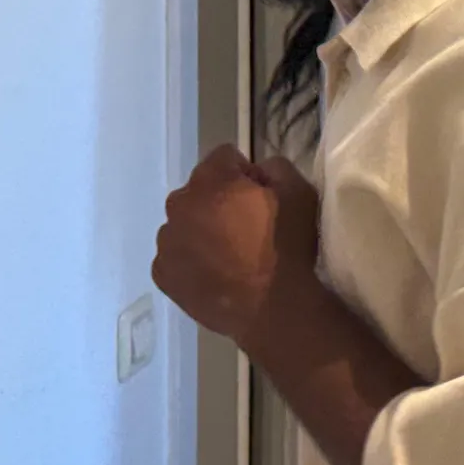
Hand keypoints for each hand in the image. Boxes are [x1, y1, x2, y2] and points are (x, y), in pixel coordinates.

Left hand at [153, 146, 321, 349]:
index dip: (246, 172)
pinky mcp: (163, 274)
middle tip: (247, 227)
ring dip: (202, 230)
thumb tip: (258, 172)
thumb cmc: (287, 247)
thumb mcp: (300, 192)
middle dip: (219, 200)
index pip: (224, 156)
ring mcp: (166, 242)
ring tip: (230, 254)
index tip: (262, 195)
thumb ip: (276, 167)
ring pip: (184, 224)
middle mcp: (178, 206)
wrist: (272, 308)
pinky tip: (216, 274)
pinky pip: (175, 255)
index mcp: (210, 181)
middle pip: (199, 191)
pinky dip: (191, 259)